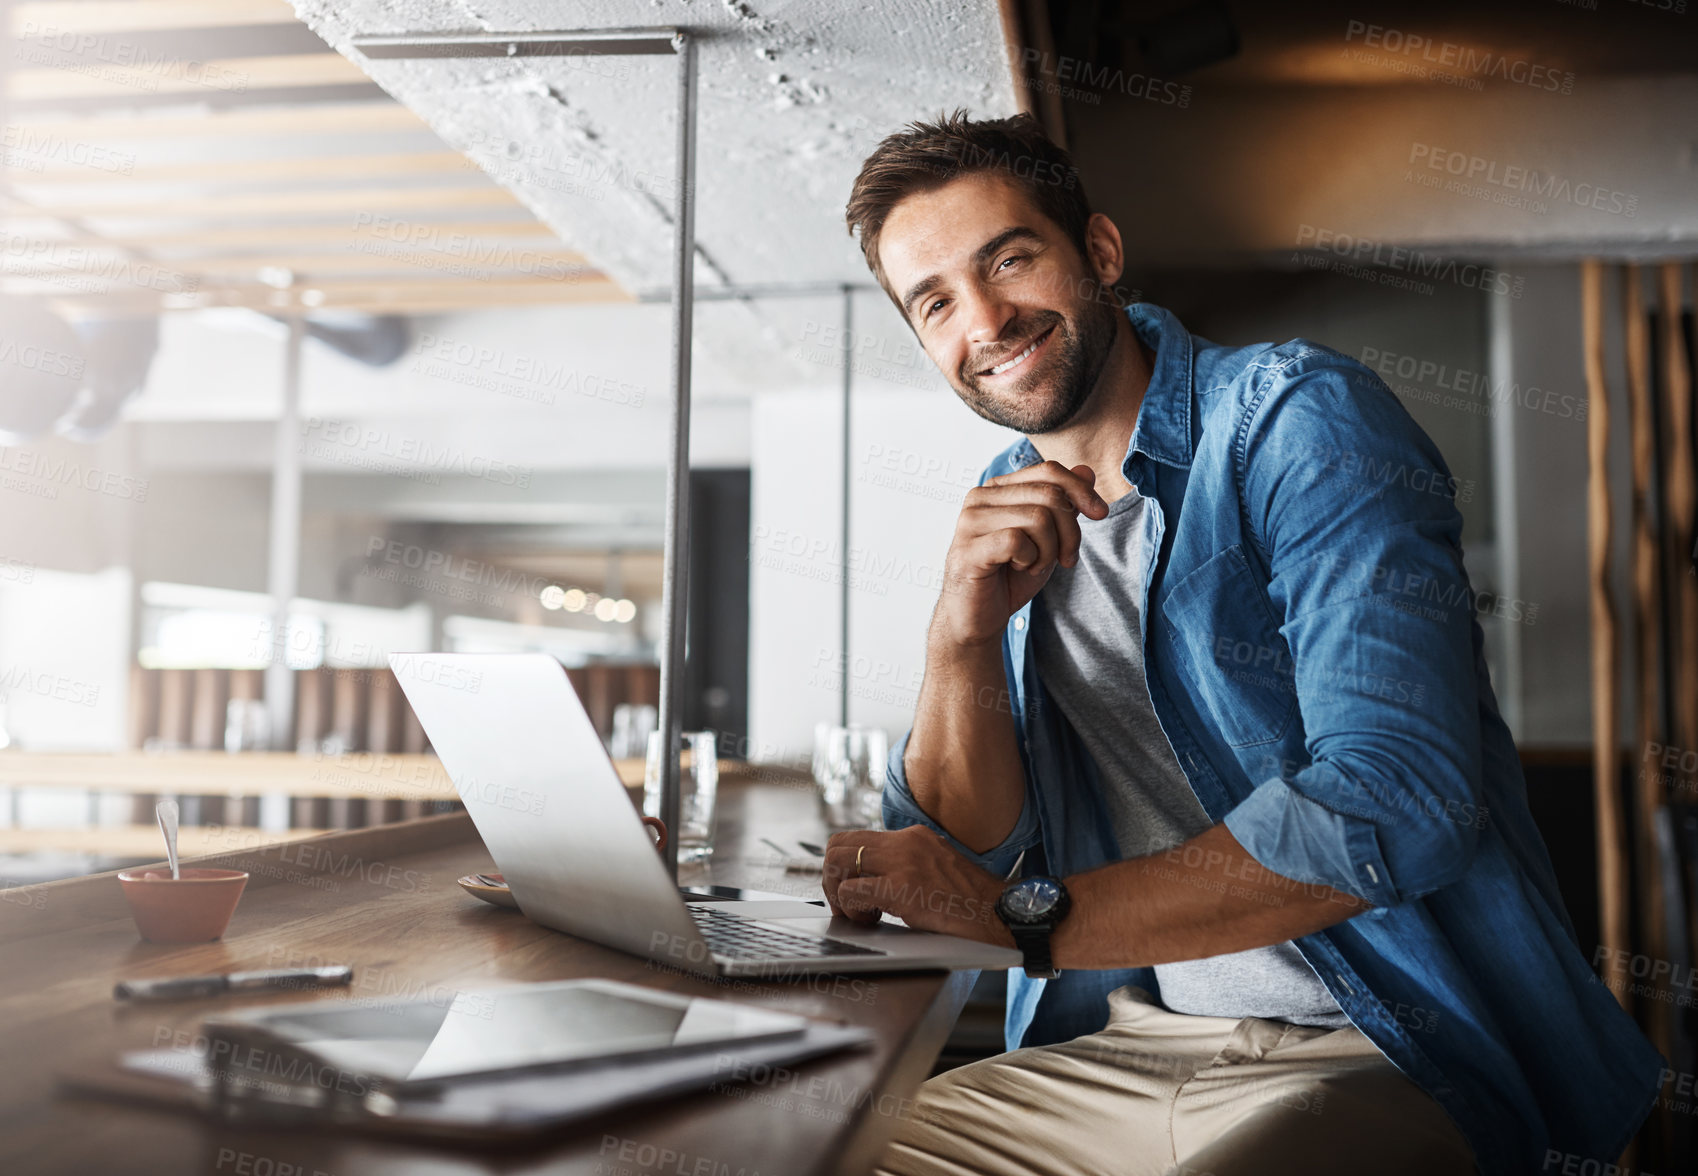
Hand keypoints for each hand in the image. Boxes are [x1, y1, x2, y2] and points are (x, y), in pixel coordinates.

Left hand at [820, 826, 1013, 947]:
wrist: (1005, 914)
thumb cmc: (976, 903)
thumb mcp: (940, 869)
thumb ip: (909, 866)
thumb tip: (875, 880)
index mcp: (914, 836)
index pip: (856, 837)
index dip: (844, 865)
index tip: (851, 889)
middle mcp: (906, 842)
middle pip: (838, 844)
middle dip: (832, 877)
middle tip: (848, 905)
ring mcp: (903, 863)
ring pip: (837, 862)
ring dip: (839, 893)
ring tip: (861, 914)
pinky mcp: (902, 889)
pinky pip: (852, 891)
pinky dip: (852, 909)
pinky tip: (873, 921)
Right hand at [933, 461, 1108, 647]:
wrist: (979, 618)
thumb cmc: (1009, 577)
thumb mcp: (1047, 538)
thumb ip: (1063, 504)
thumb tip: (1086, 472)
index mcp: (997, 488)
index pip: (1048, 471)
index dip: (1080, 490)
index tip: (1100, 513)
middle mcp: (980, 498)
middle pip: (1049, 495)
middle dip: (1070, 531)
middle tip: (1065, 559)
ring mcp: (970, 522)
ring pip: (1038, 518)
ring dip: (1049, 551)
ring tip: (1034, 566)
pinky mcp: (968, 549)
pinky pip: (1017, 541)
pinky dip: (1029, 560)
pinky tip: (1018, 569)